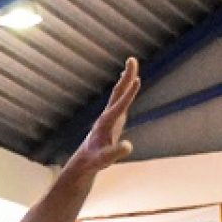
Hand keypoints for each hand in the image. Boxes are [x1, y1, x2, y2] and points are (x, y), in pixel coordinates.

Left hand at [64, 58, 141, 176]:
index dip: (129, 94)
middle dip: (126, 76)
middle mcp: (107, 116)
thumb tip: (128, 146)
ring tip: (132, 64)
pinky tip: (128, 85)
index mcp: (106, 123)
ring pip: (118, 94)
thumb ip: (115, 153)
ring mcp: (109, 116)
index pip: (120, 105)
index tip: (138, 80)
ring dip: (126, 79)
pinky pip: (120, 100)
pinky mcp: (112, 120)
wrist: (84, 161)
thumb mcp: (104, 159)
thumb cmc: (94, 161)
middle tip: (133, 59)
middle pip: (118, 92)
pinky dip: (125, 90)